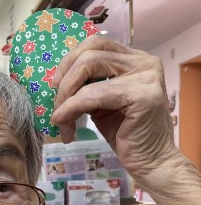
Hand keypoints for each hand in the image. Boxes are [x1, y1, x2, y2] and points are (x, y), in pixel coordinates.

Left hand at [50, 35, 176, 179]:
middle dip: (63, 80)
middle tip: (54, 106)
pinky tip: (64, 124)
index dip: (69, 60)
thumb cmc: (125, 133)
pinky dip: (71, 108)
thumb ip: (86, 86)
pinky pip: (92, 95)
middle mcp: (144, 62)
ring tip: (60, 120)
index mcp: (134, 59)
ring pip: (88, 68)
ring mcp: (146, 76)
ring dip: (65, 96)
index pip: (95, 43)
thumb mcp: (101, 103)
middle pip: (89, 52)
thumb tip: (54, 81)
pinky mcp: (142, 96)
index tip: (55, 85)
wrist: (150, 161)